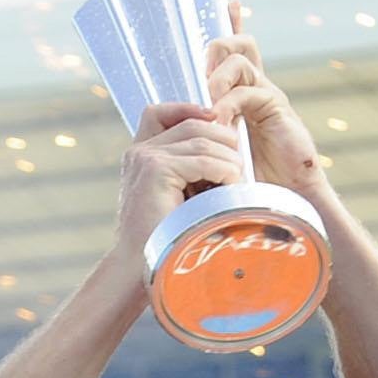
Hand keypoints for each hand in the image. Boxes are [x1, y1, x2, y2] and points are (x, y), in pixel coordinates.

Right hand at [113, 101, 246, 253]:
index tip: (217, 124)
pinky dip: (225, 173)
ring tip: (237, 183)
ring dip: (228, 160)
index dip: (190, 109)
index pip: (160, 113)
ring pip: (203, 141)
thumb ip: (188, 173)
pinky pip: (205, 160)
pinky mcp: (156, 170)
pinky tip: (231, 189)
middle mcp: (139, 152)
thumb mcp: (176, 199)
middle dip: (222, 139)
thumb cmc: (162, 240)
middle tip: (238, 165)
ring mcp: (146, 158)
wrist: (140, 268)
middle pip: (192, 123)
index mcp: (140, 156)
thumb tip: (225, 152)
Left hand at [206, 7, 323, 193]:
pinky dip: (228, 103)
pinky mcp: (277, 110)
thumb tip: (179, 135)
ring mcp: (269, 96)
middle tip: (201, 77)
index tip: (231, 2)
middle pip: (241, 44)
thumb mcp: (224, 155)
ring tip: (207, 104)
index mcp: (246, 96)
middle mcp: (259, 89)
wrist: (290, 203)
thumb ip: (209, 136)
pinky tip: (219, 122)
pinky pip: (248, 92)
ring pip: (240, 60)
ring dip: (217, 77)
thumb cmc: (255, 184)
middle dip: (217, 49)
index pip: (238, 52)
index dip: (234, 24)